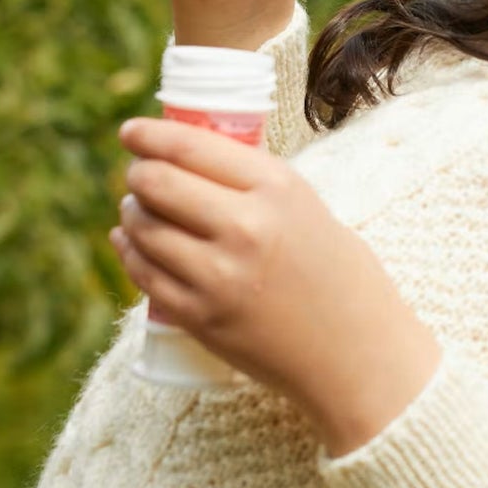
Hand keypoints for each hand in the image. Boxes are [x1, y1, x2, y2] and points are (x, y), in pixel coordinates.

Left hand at [111, 115, 440, 446]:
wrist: (358, 355)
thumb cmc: (342, 277)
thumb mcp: (309, 210)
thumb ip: (256, 186)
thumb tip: (195, 159)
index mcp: (278, 189)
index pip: (191, 146)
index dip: (150, 134)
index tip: (132, 133)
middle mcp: (245, 227)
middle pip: (156, 182)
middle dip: (138, 174)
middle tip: (140, 177)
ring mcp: (219, 275)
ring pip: (142, 227)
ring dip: (131, 213)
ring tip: (138, 212)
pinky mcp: (201, 317)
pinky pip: (143, 272)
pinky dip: (129, 251)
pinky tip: (131, 243)